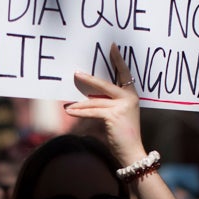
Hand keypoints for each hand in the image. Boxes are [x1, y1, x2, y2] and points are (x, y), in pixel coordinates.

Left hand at [68, 42, 144, 166]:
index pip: (125, 74)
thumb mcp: (118, 116)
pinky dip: (80, 112)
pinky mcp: (113, 115)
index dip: (118, 60)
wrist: (132, 152)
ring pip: (95, 101)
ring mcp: (122, 106)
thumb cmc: (123, 136)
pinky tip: (70, 112)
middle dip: (89, 80)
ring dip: (79, 104)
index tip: (112, 46)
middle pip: (105, 85)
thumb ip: (108, 104)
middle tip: (76, 73)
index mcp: (131, 95)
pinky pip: (92, 111)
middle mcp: (128, 98)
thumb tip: (88, 98)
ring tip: (67, 105)